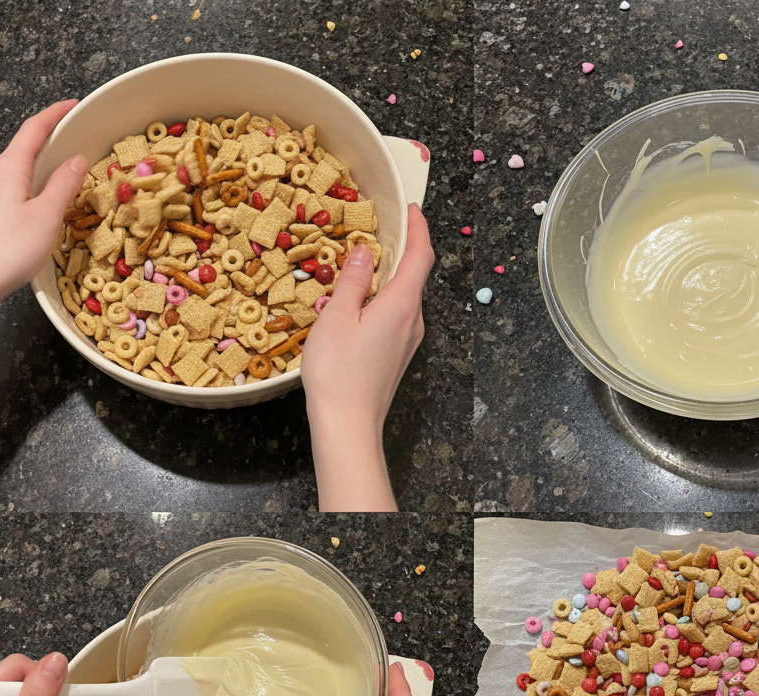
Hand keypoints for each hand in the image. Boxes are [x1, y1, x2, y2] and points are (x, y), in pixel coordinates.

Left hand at [0, 99, 86, 341]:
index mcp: (10, 168)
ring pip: (18, 170)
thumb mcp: (47, 216)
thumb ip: (63, 186)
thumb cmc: (10, 248)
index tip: (73, 105)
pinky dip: (32, 185)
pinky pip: (12, 189)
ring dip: (41, 166)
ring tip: (64, 172)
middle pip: (24, 148)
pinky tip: (42, 202)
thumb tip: (77, 160)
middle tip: (74, 139)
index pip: (33, 130)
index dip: (54, 114)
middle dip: (49, 139)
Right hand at [300, 203, 434, 511]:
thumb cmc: (338, 371)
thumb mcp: (337, 317)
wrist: (348, 424)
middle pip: (414, 276)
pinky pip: (395, 316)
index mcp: (402, 305)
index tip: (411, 208)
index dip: (419, 228)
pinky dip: (381, 299)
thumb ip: (351, 281)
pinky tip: (356, 302)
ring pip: (404, 298)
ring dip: (387, 277)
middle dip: (400, 249)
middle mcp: (414, 321)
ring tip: (359, 262)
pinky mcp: (398, 355)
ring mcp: (408, 341)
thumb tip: (363, 252)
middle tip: (377, 228)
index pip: (421, 256)